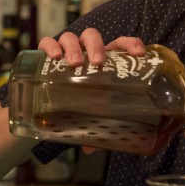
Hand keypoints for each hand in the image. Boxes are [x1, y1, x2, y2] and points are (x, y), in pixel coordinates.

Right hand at [37, 30, 145, 154]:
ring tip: (74, 63)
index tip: (139, 55)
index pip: (120, 44)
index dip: (131, 44)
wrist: (48, 100)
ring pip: (70, 37)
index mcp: (103, 59)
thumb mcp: (90, 112)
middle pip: (92, 36)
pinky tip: (53, 57)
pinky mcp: (45, 54)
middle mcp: (84, 51)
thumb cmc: (77, 101)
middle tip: (97, 63)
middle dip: (96, 46)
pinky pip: (46, 42)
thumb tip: (91, 149)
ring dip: (74, 47)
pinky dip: (50, 46)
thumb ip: (93, 127)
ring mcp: (65, 50)